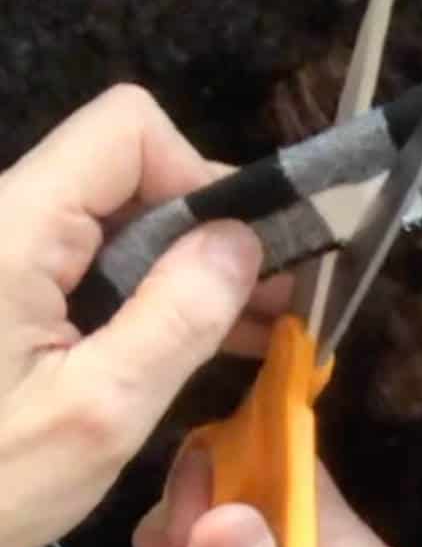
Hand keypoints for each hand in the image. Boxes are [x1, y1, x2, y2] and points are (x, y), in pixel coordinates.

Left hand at [0, 84, 286, 546]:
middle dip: (204, 228)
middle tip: (269, 300)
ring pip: (112, 219)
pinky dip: (141, 292)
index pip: (126, 129)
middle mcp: (0, 221)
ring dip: (180, 267)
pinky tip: (189, 341)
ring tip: (249, 325)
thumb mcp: (94, 417)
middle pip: (124, 171)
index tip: (239, 255)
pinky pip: (83, 262)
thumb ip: (176, 320)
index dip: (195, 174)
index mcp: (12, 229)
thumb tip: (241, 238)